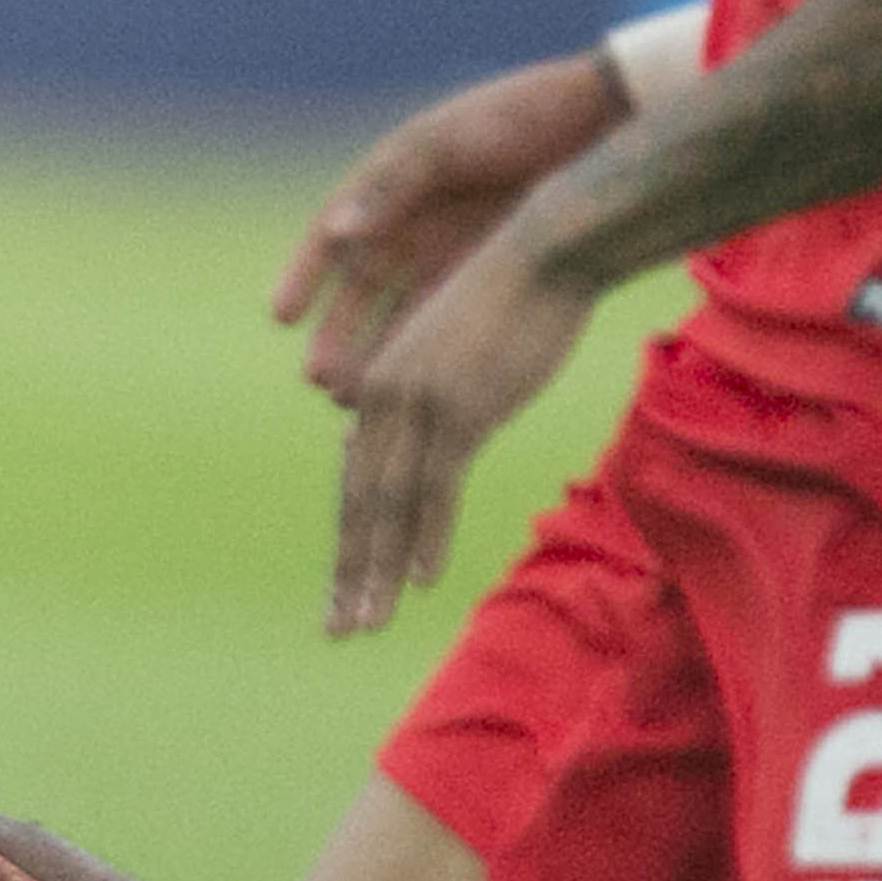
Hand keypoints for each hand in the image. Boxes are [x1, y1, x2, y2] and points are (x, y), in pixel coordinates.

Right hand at [274, 49, 625, 407]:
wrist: (606, 118)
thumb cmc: (522, 115)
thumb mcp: (446, 141)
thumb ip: (390, 186)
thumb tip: (336, 234)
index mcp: (390, 187)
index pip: (330, 239)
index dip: (302, 276)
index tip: (281, 316)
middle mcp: (412, 225)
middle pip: (360, 293)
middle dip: (337, 338)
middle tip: (321, 380)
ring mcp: (449, 253)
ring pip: (398, 317)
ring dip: (375, 357)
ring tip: (358, 399)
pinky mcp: (487, 273)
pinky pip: (444, 323)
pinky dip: (424, 355)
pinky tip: (412, 388)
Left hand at [321, 226, 601, 633]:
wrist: (544, 250)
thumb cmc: (509, 302)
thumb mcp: (454, 359)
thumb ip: (429, 409)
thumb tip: (424, 453)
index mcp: (375, 390)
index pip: (355, 481)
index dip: (350, 540)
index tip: (344, 588)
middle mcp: (381, 400)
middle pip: (358, 502)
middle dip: (349, 572)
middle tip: (337, 629)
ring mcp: (418, 405)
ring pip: (387, 504)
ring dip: (377, 571)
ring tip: (366, 624)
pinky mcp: (460, 409)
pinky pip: (435, 487)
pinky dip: (425, 537)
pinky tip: (418, 581)